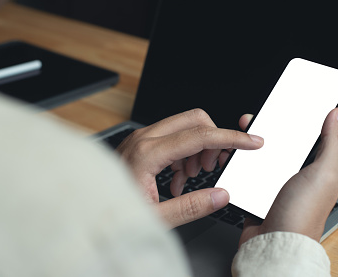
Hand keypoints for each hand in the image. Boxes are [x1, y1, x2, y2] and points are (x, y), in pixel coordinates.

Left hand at [116, 108, 263, 227]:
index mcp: (147, 153)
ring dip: (198, 149)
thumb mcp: (155, 218)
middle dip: (213, 140)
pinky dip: (185, 153)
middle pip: (194, 120)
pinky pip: (174, 136)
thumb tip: (221, 195)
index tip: (251, 141)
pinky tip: (178, 179)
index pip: (199, 136)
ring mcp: (141, 138)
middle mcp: (144, 138)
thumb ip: (191, 207)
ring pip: (185, 126)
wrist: (86, 208)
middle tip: (214, 166)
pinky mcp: (141, 142)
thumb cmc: (112, 213)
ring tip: (191, 178)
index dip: (231, 137)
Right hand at [238, 108, 337, 243]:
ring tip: (238, 137)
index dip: (295, 119)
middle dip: (264, 129)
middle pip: (276, 143)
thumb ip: (333, 143)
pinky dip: (236, 165)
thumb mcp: (324, 173)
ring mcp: (271, 185)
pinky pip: (242, 173)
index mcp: (313, 169)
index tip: (284, 104)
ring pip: (256, 156)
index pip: (304, 136)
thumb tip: (337, 114)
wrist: (274, 246)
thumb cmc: (303, 215)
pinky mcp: (252, 193)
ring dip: (246, 146)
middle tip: (253, 120)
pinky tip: (231, 157)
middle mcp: (292, 175)